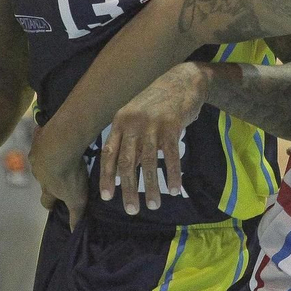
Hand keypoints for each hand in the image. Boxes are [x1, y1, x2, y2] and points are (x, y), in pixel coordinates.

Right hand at [29, 126, 88, 228]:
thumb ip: (75, 215)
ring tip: (58, 153)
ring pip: (40, 159)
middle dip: (48, 178)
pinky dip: (45, 139)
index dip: (50, 204)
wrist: (60, 144)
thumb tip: (73, 232)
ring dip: (47, 158)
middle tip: (58, 174)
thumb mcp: (77, 198)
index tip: (53, 206)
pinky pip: (40, 139)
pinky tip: (52, 134)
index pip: (46, 201)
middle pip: (42, 179)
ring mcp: (36, 154)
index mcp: (47, 188)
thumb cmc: (69, 175)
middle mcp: (38, 172)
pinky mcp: (38, 137)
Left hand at [99, 63, 207, 215]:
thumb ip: (128, 141)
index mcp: (120, 121)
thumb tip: (119, 172)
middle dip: (128, 189)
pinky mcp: (172, 125)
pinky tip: (176, 189)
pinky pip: (171, 155)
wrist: (183, 80)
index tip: (107, 197)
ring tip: (153, 205)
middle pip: (128, 162)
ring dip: (152, 187)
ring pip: (149, 162)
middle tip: (131, 210)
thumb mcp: (136, 118)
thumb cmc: (157, 103)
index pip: (109, 153)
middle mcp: (133, 123)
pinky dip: (173, 174)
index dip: (107, 176)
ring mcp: (153, 123)